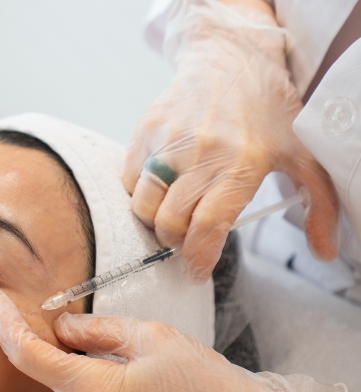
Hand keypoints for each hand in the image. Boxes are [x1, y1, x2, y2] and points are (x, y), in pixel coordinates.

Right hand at [124, 0, 338, 281]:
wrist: (231, 59)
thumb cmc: (269, 111)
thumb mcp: (304, 155)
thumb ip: (319, 205)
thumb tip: (324, 249)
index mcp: (242, 162)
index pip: (208, 225)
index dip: (197, 257)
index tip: (195, 271)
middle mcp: (201, 152)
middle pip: (170, 222)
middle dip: (174, 243)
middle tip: (184, 242)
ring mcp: (167, 140)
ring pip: (142, 204)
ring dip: (153, 221)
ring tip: (170, 217)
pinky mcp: (145, 130)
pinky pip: (129, 180)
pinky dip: (139, 193)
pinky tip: (159, 190)